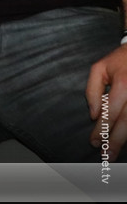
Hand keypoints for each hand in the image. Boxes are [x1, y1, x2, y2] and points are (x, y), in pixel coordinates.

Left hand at [87, 43, 126, 161]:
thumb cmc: (120, 60)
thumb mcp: (99, 69)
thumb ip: (93, 91)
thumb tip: (93, 115)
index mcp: (123, 84)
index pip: (110, 113)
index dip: (101, 130)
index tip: (94, 142)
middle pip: (126, 123)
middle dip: (116, 141)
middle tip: (106, 155)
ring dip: (126, 139)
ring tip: (116, 153)